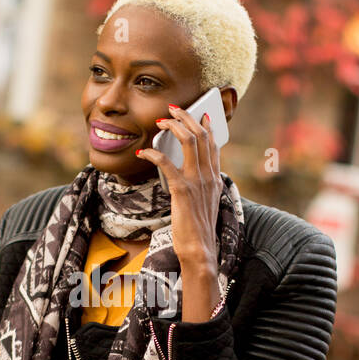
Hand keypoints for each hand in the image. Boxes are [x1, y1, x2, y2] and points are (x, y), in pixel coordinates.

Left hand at [137, 105, 221, 271]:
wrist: (200, 250)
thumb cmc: (198, 231)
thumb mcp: (204, 204)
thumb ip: (200, 187)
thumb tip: (187, 175)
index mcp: (215, 179)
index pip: (214, 145)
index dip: (206, 126)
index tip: (200, 114)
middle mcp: (209, 176)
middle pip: (201, 136)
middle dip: (187, 117)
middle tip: (173, 109)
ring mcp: (197, 182)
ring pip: (189, 141)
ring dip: (174, 126)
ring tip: (161, 120)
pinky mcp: (182, 190)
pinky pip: (166, 163)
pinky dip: (153, 154)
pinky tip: (143, 153)